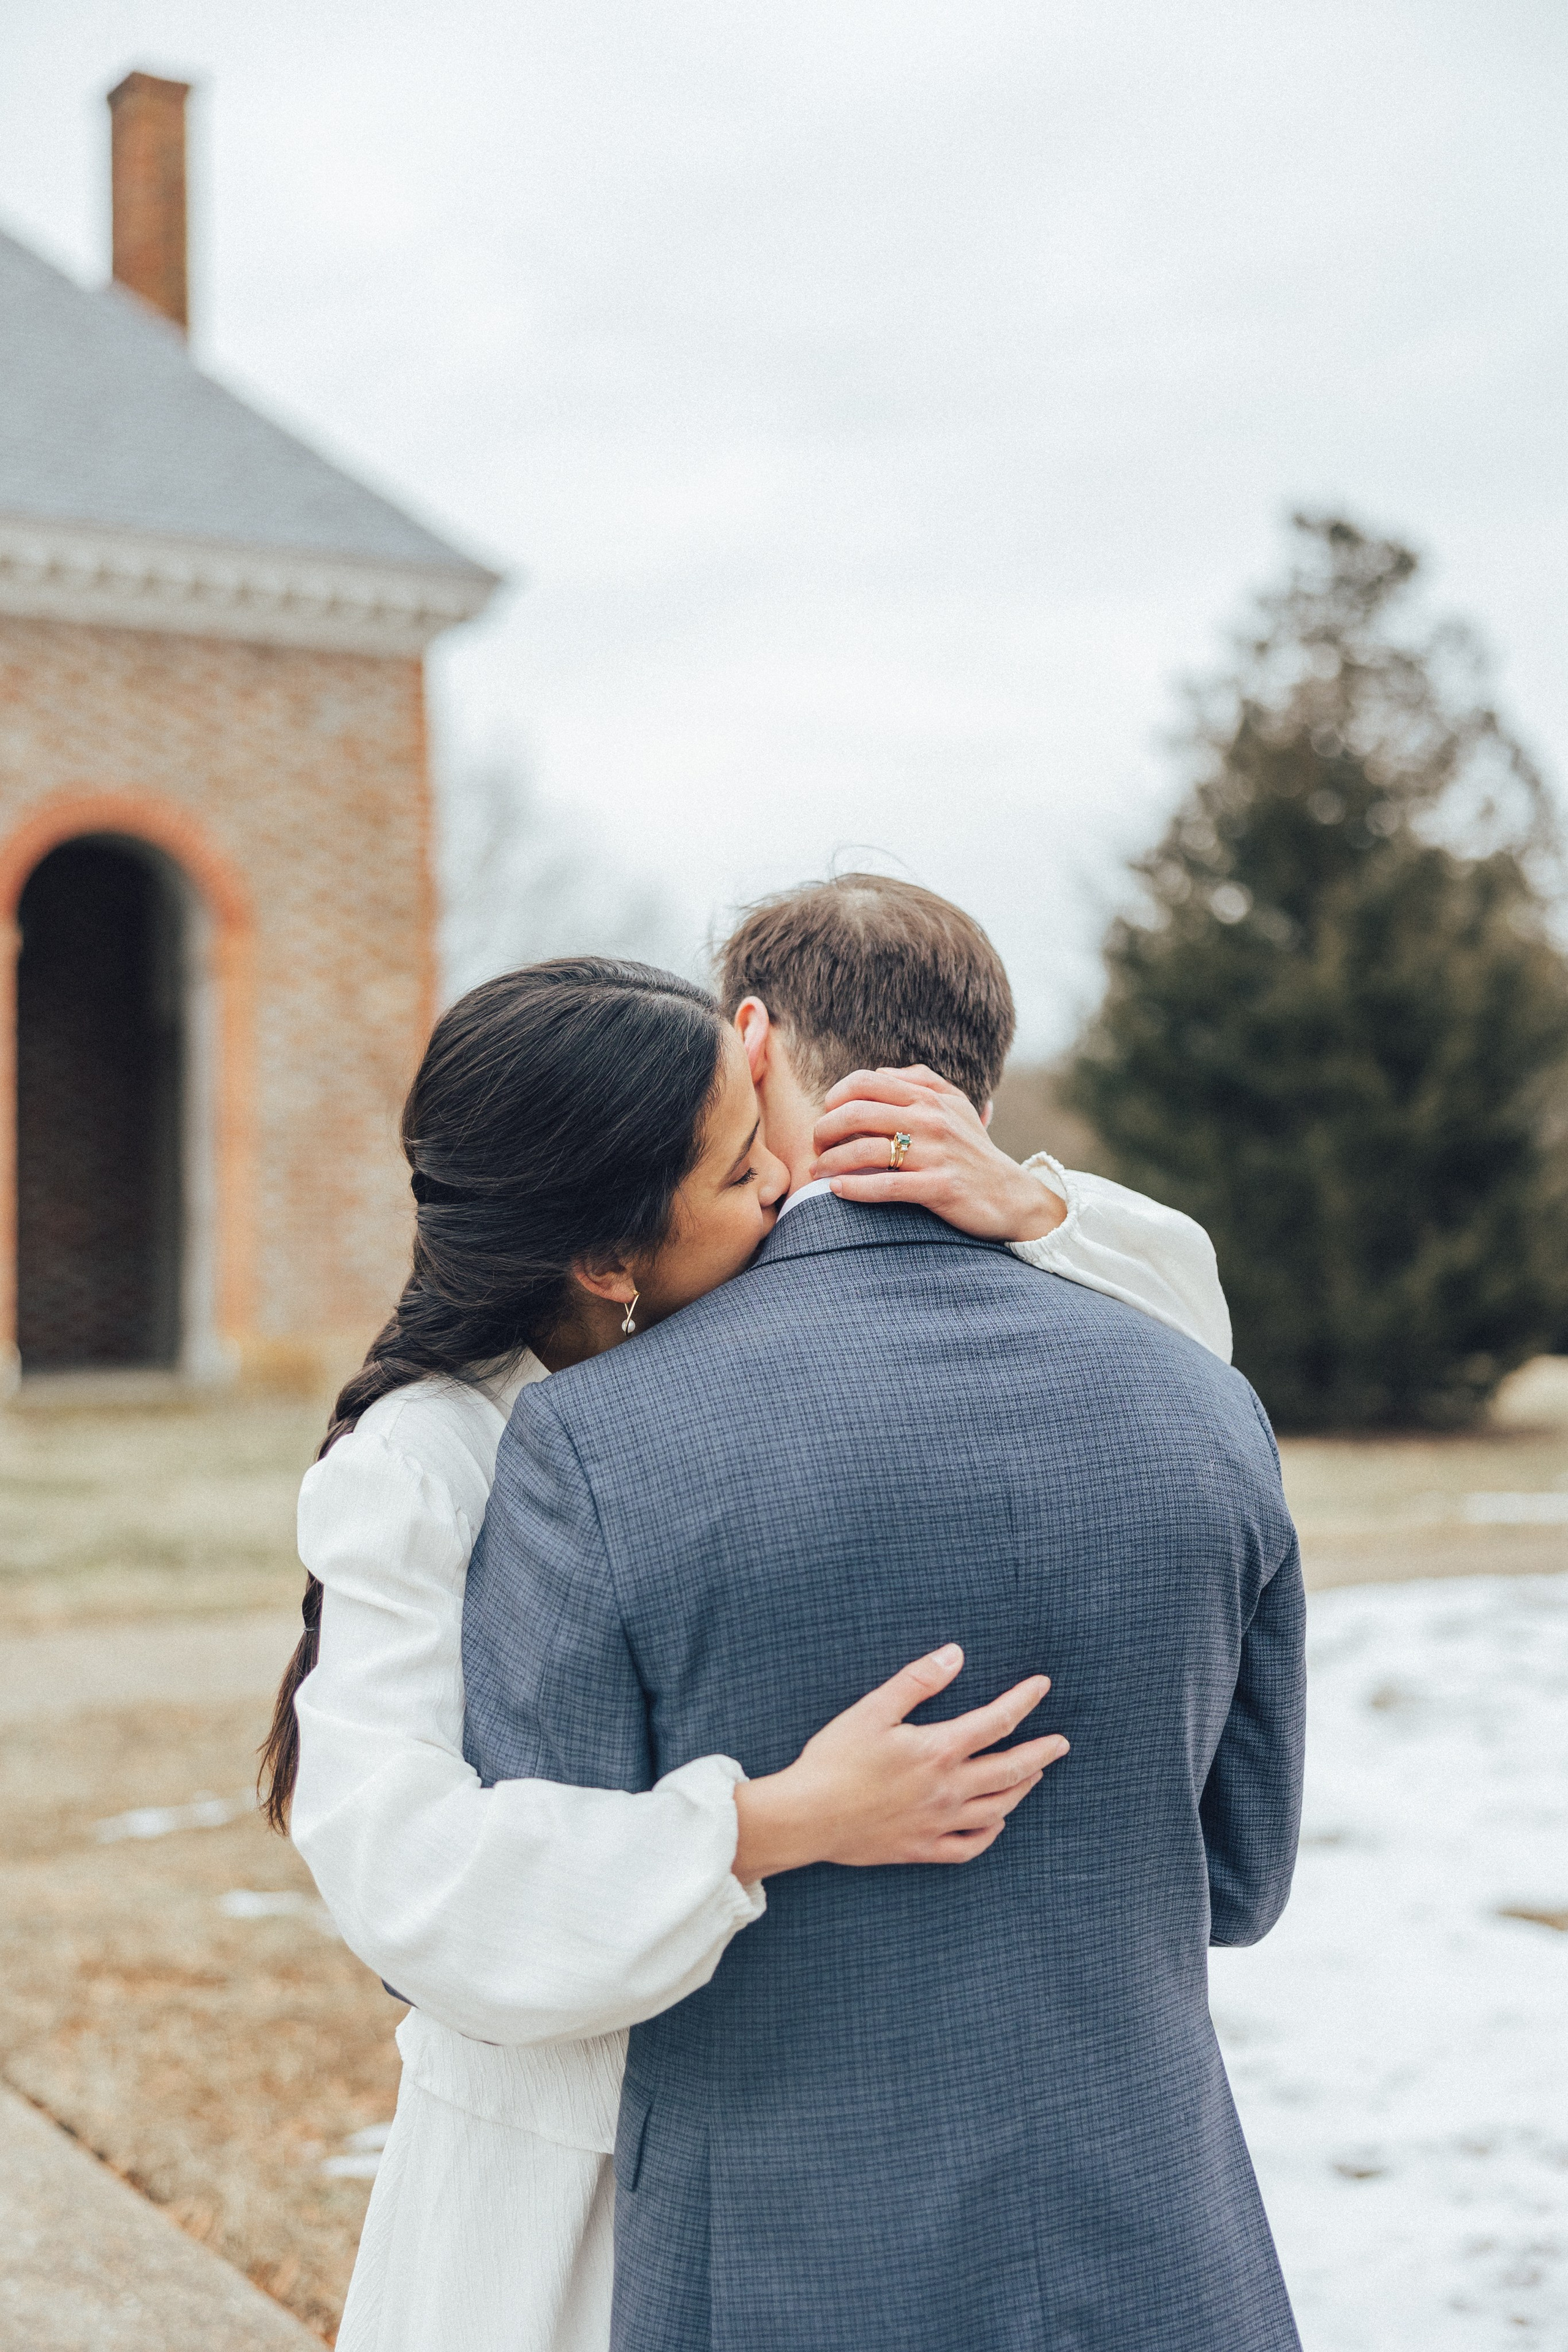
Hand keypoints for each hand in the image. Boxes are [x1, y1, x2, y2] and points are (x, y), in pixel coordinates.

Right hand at [730, 1644, 1067, 1878]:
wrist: (806, 1818)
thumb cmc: (835, 1759)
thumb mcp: (872, 1709)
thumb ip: (918, 1681)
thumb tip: (956, 1654)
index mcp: (938, 1751)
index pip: (996, 1721)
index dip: (1024, 1701)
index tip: (1043, 1686)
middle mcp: (947, 1790)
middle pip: (1010, 1770)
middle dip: (1041, 1753)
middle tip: (1061, 1743)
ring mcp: (937, 1824)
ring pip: (997, 1810)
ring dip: (1022, 1790)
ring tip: (1035, 1775)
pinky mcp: (921, 1849)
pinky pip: (969, 1848)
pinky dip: (990, 1834)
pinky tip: (996, 1823)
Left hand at [811, 1066, 1065, 1242]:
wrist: (1012, 1196)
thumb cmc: (974, 1150)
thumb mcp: (955, 1106)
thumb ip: (921, 1082)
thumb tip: (880, 1072)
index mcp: (929, 1097)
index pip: (867, 1082)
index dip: (835, 1096)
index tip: (825, 1115)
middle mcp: (931, 1119)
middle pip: (858, 1113)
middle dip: (824, 1130)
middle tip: (815, 1146)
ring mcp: (936, 1153)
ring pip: (866, 1149)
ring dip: (831, 1161)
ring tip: (817, 1172)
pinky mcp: (940, 1187)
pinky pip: (887, 1185)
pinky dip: (854, 1188)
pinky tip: (835, 1190)